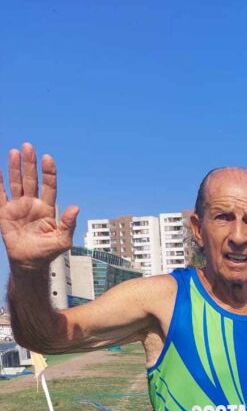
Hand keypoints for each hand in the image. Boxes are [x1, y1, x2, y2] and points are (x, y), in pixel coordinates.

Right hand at [0, 143, 78, 268]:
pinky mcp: (4, 213)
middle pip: (31, 180)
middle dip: (30, 164)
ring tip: (14, 152)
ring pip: (16, 183)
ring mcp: (18, 207)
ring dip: (15, 168)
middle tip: (28, 147)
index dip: (48, 173)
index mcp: (47, 209)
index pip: (49, 186)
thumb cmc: (47, 252)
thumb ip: (68, 224)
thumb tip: (76, 208)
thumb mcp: (62, 240)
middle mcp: (32, 204)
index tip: (47, 159)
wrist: (29, 263)